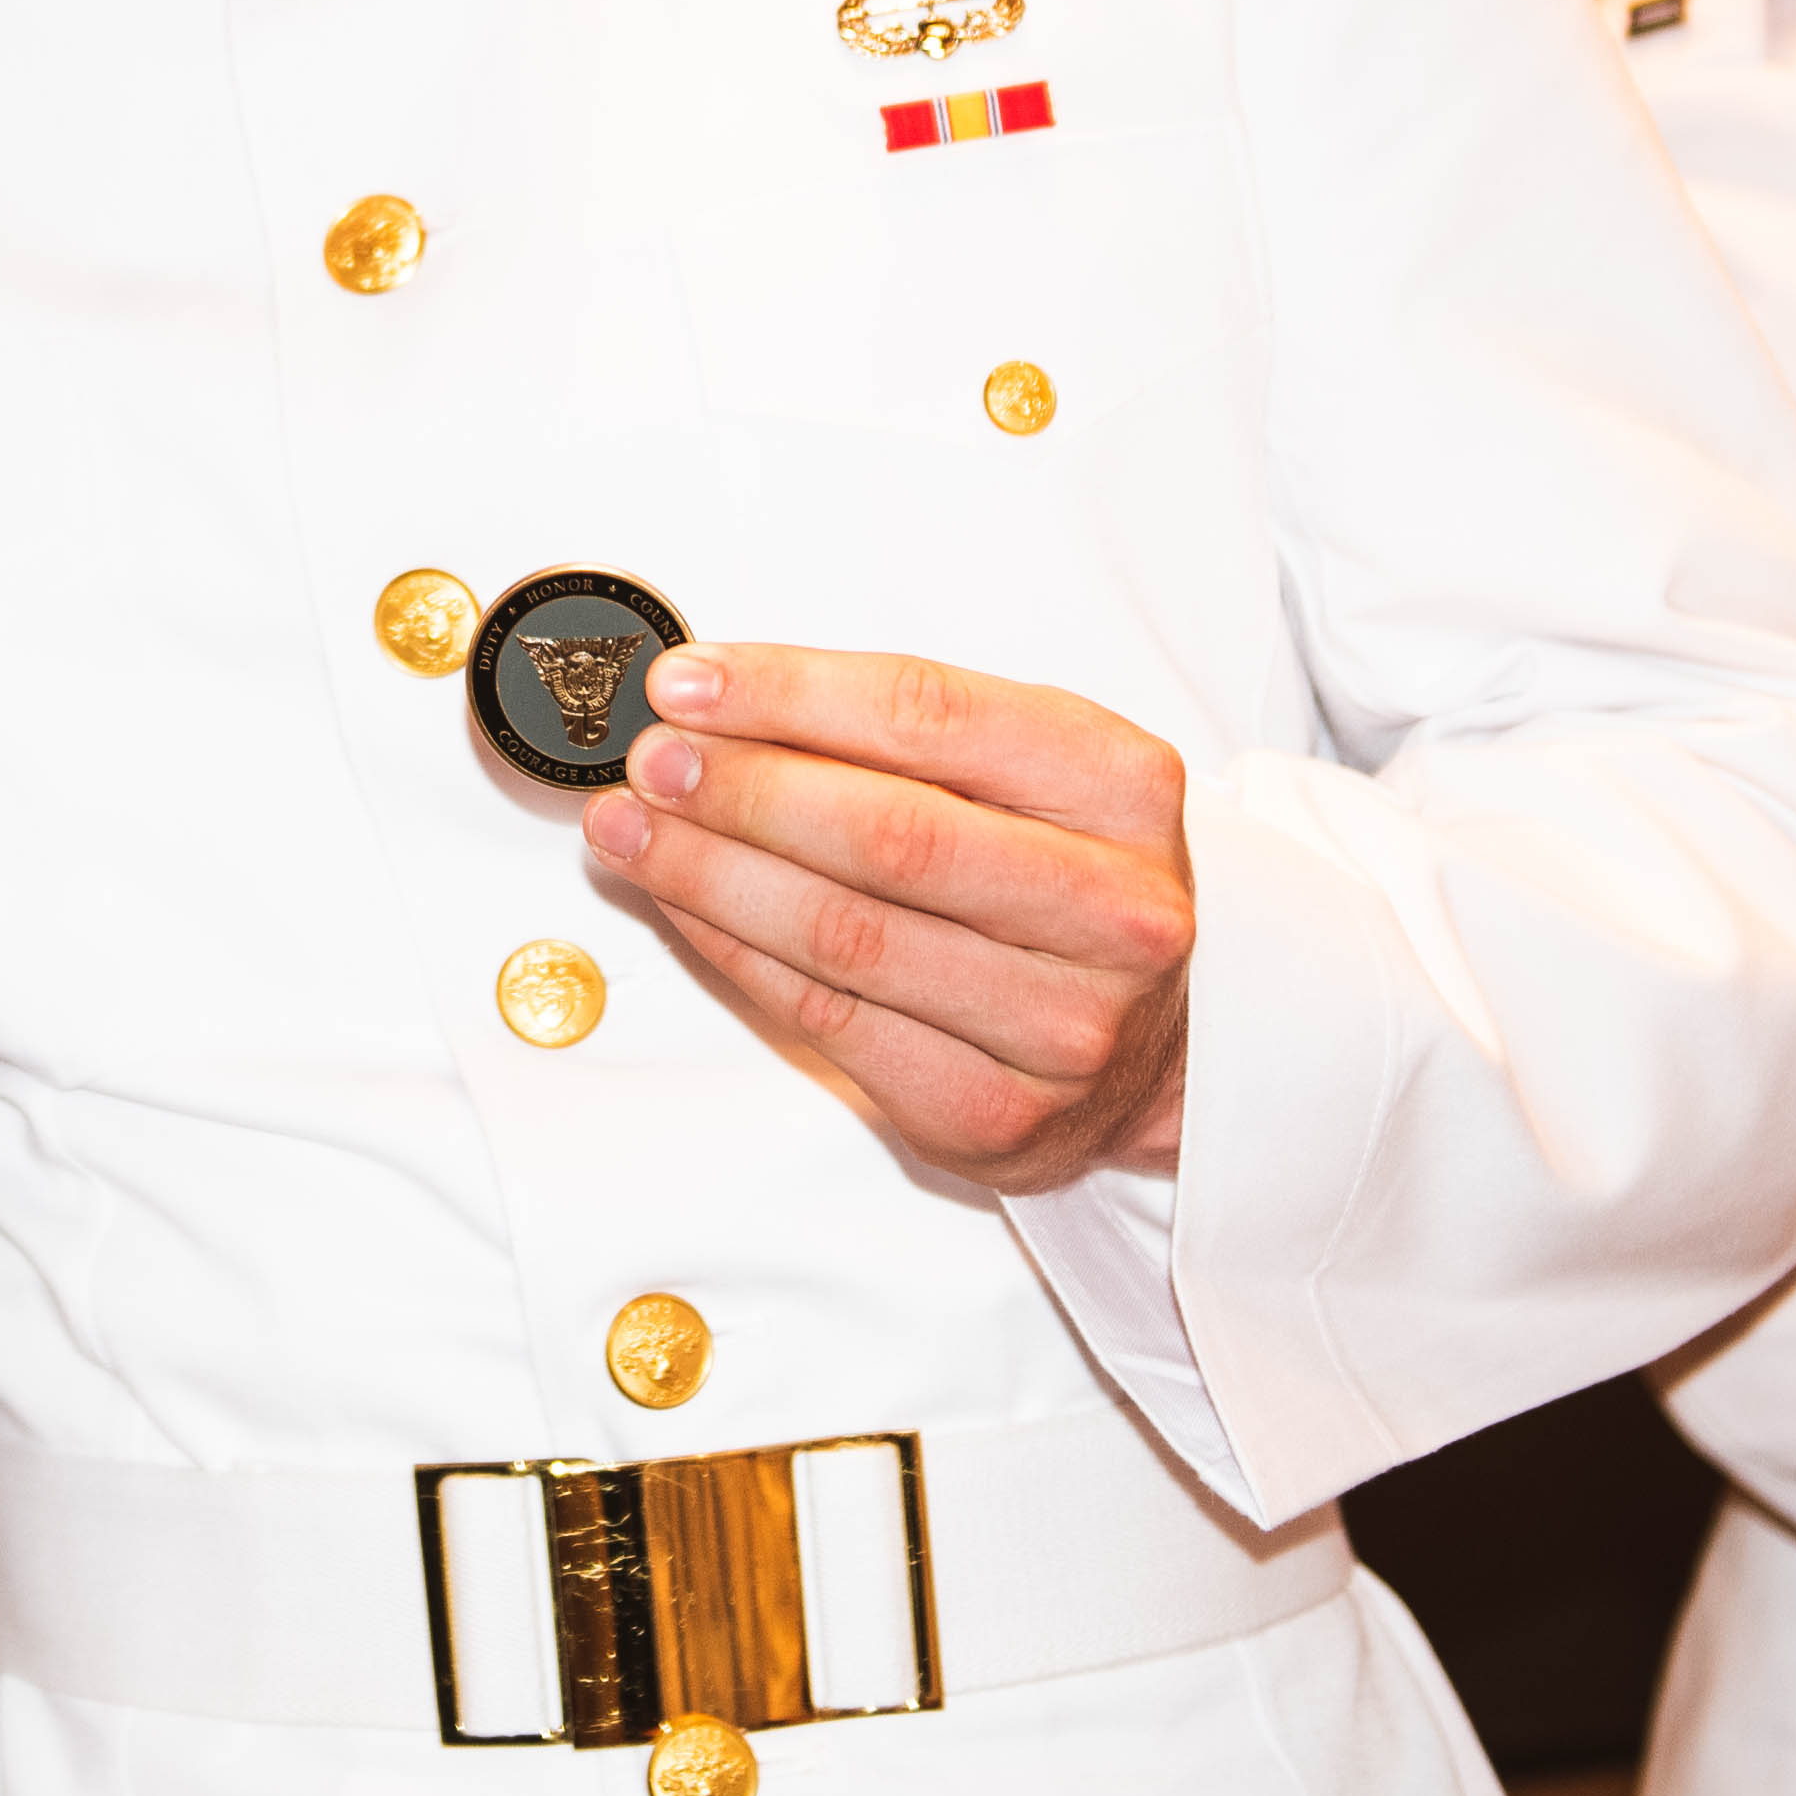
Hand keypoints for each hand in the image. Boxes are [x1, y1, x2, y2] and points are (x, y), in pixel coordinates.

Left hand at [576, 642, 1196, 1190]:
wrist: (1164, 1042)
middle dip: (741, 790)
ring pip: (845, 936)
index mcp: (1121, 788)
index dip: (789, 694)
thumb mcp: (1029, 770)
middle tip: (649, 759)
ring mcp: (1060, 1025)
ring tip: (632, 829)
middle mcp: (1111, 910)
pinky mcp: (995, 1113)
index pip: (929, 716)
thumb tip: (715, 703)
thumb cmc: (1066, 878)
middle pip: (888, 835)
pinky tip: (682, 906)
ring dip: (711, 875)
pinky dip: (734, 953)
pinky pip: (828, 1019)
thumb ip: (895, 733)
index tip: (687, 682)